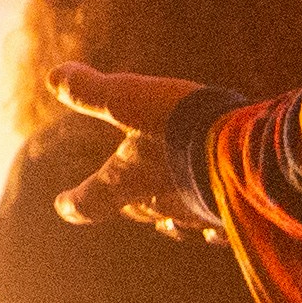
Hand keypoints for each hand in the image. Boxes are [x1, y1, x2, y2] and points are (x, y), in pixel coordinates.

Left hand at [48, 66, 222, 240]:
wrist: (248, 150)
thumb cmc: (181, 125)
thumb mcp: (128, 99)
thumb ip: (90, 91)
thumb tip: (53, 76)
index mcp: (128, 180)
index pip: (92, 200)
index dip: (75, 203)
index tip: (62, 205)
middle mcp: (162, 203)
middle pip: (141, 208)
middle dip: (133, 203)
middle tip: (126, 202)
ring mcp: (200, 212)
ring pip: (180, 220)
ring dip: (172, 215)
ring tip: (170, 215)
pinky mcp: (235, 214)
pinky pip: (219, 226)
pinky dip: (212, 224)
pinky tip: (218, 221)